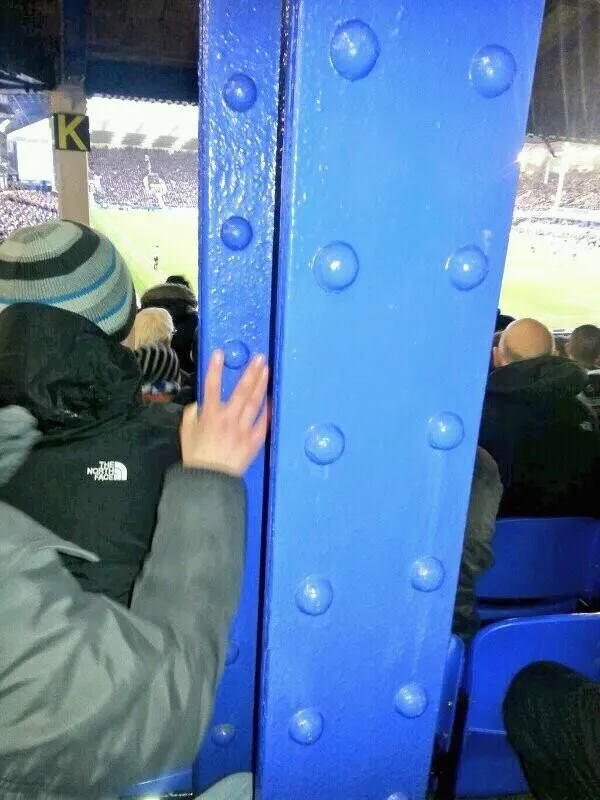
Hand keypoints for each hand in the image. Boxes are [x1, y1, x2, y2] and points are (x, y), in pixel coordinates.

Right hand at [181, 350, 268, 476]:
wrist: (210, 480)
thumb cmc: (196, 457)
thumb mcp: (186, 433)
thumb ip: (192, 415)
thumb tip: (198, 405)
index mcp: (209, 415)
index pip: (211, 386)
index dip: (214, 368)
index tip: (219, 352)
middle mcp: (228, 419)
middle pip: (241, 390)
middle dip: (251, 372)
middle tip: (260, 358)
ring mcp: (243, 429)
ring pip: (254, 402)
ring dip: (261, 385)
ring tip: (266, 371)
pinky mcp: (253, 441)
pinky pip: (263, 423)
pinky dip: (267, 411)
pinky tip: (271, 399)